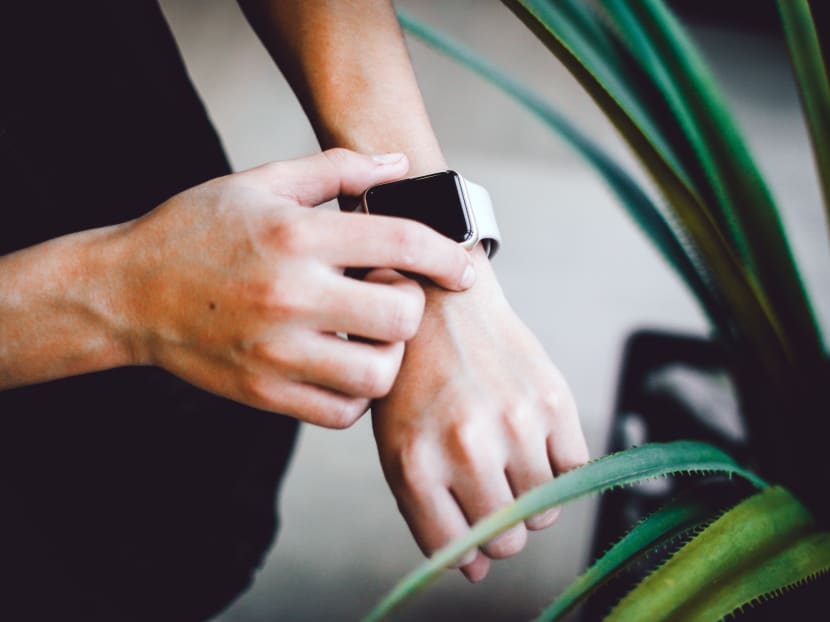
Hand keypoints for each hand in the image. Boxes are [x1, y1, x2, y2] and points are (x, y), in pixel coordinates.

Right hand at [109, 149, 475, 427]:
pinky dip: (355, 392)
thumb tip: (400, 164)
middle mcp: (290, 295)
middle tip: (388, 293)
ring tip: (365, 332)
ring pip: (378, 374)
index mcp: (295, 236)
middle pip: (400, 316)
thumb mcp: (261, 183)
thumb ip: (336, 167)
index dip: (447, 254)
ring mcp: (276, 352)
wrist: (125, 292)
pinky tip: (341, 364)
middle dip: (411, 304)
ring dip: (388, 354)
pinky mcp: (263, 393)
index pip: (400, 241)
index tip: (464, 267)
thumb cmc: (196, 231)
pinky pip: (342, 411)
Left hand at [372, 250, 588, 581]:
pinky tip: (533, 436)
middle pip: (507, 539)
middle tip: (490, 489)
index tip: (468, 526)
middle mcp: (465, 447)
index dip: (466, 548)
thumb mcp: (398, 445)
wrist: (441, 305)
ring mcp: (514, 422)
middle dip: (500, 527)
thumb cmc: (412, 381)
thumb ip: (428, 513)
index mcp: (415, 464)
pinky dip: (560, 465)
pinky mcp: (553, 400)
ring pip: (545, 510)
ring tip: (508, 456)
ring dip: (531, 496)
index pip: (457, 550)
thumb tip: (475, 575)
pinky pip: (575, 469)